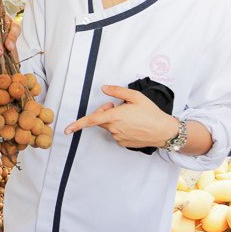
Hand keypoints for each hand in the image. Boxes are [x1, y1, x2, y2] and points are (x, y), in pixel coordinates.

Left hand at [63, 85, 177, 148]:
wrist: (164, 131)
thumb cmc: (151, 113)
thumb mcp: (135, 97)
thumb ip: (117, 91)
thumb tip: (104, 88)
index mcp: (115, 116)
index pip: (92, 120)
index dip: (77, 124)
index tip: (67, 129)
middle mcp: (114, 128)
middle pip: (100, 120)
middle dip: (104, 112)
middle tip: (116, 106)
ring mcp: (118, 137)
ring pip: (109, 127)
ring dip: (114, 120)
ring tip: (130, 117)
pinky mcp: (123, 143)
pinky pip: (116, 134)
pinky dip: (120, 128)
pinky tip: (133, 125)